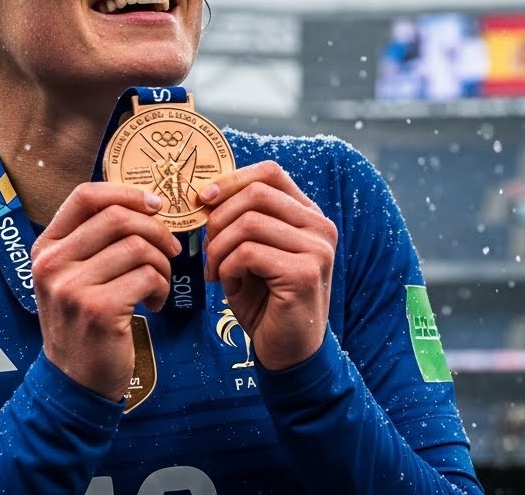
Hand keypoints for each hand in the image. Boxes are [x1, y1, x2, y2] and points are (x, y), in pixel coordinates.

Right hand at [30, 183, 179, 400]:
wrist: (74, 380)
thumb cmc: (83, 321)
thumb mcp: (72, 276)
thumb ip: (94, 241)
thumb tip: (145, 203)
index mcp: (46, 248)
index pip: (86, 196)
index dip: (127, 193)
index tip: (156, 206)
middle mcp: (52, 264)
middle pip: (119, 218)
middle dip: (156, 231)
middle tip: (170, 251)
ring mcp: (72, 288)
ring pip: (138, 247)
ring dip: (161, 265)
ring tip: (158, 284)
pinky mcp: (99, 310)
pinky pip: (148, 277)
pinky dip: (162, 288)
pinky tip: (154, 304)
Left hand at [200, 161, 338, 370]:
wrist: (288, 352)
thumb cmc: (267, 301)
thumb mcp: (254, 252)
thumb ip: (242, 221)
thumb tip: (207, 194)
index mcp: (309, 215)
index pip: (270, 173)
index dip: (232, 180)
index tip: (204, 199)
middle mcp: (320, 226)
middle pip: (256, 193)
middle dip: (219, 218)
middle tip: (207, 248)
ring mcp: (316, 249)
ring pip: (249, 222)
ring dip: (219, 247)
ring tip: (215, 270)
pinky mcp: (304, 274)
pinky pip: (248, 253)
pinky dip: (226, 267)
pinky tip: (228, 284)